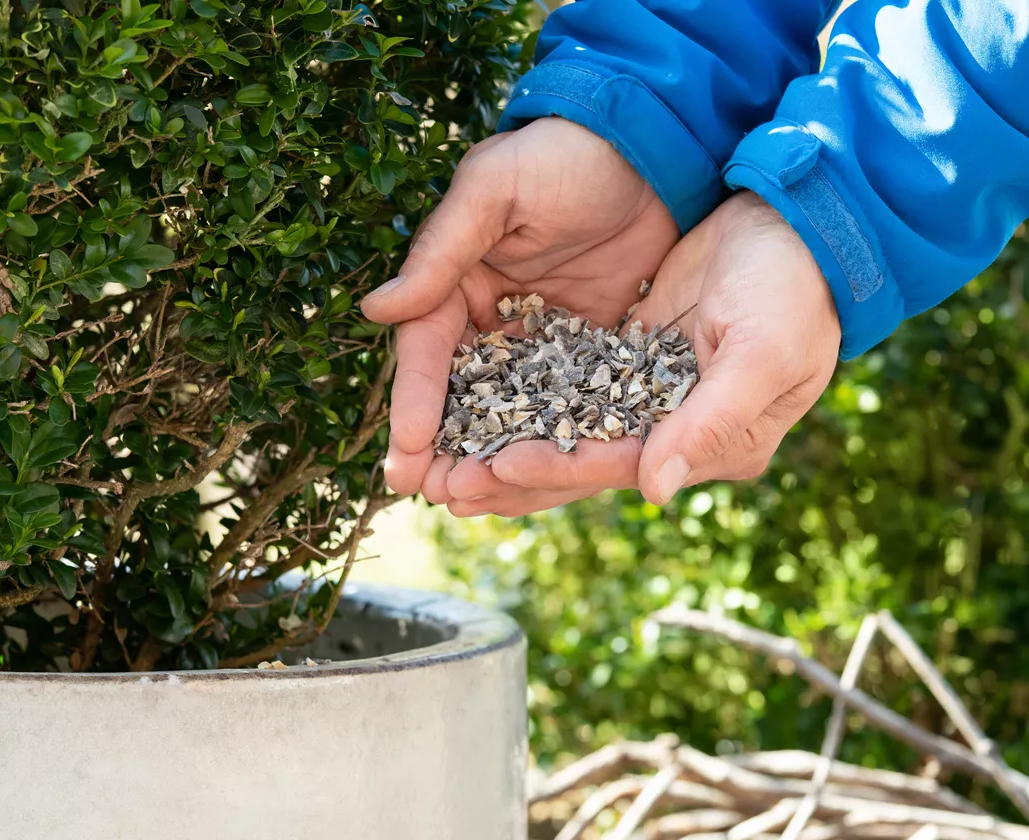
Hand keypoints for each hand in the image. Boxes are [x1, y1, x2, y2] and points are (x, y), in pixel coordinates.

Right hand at [360, 118, 679, 495]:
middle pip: (461, 393)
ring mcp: (541, 337)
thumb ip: (442, 250)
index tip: (405, 456)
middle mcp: (492, 315)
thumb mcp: (495, 189)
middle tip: (434, 496)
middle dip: (443, 447)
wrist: (653, 146)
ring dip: (492, 456)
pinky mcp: (592, 348)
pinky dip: (553, 441)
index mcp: (457, 278)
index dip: (415, 404)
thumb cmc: (564, 154)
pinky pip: (568, 403)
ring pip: (510, 409)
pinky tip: (545, 483)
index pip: (427, 351)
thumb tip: (376, 309)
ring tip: (476, 505)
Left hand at [441, 191, 841, 516]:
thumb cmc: (793, 290)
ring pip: (569, 432)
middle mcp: (683, 436)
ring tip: (444, 467)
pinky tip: (474, 409)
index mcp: (720, 446)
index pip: (623, 465)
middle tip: (444, 490)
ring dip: (509, 447)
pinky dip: (523, 401)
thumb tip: (654, 490)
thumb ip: (708, 422)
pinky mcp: (631, 361)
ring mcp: (655, 401)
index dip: (558, 468)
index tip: (496, 469)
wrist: (796, 226)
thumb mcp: (761, 353)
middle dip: (515, 476)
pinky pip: (568, 390)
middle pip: (586, 461)